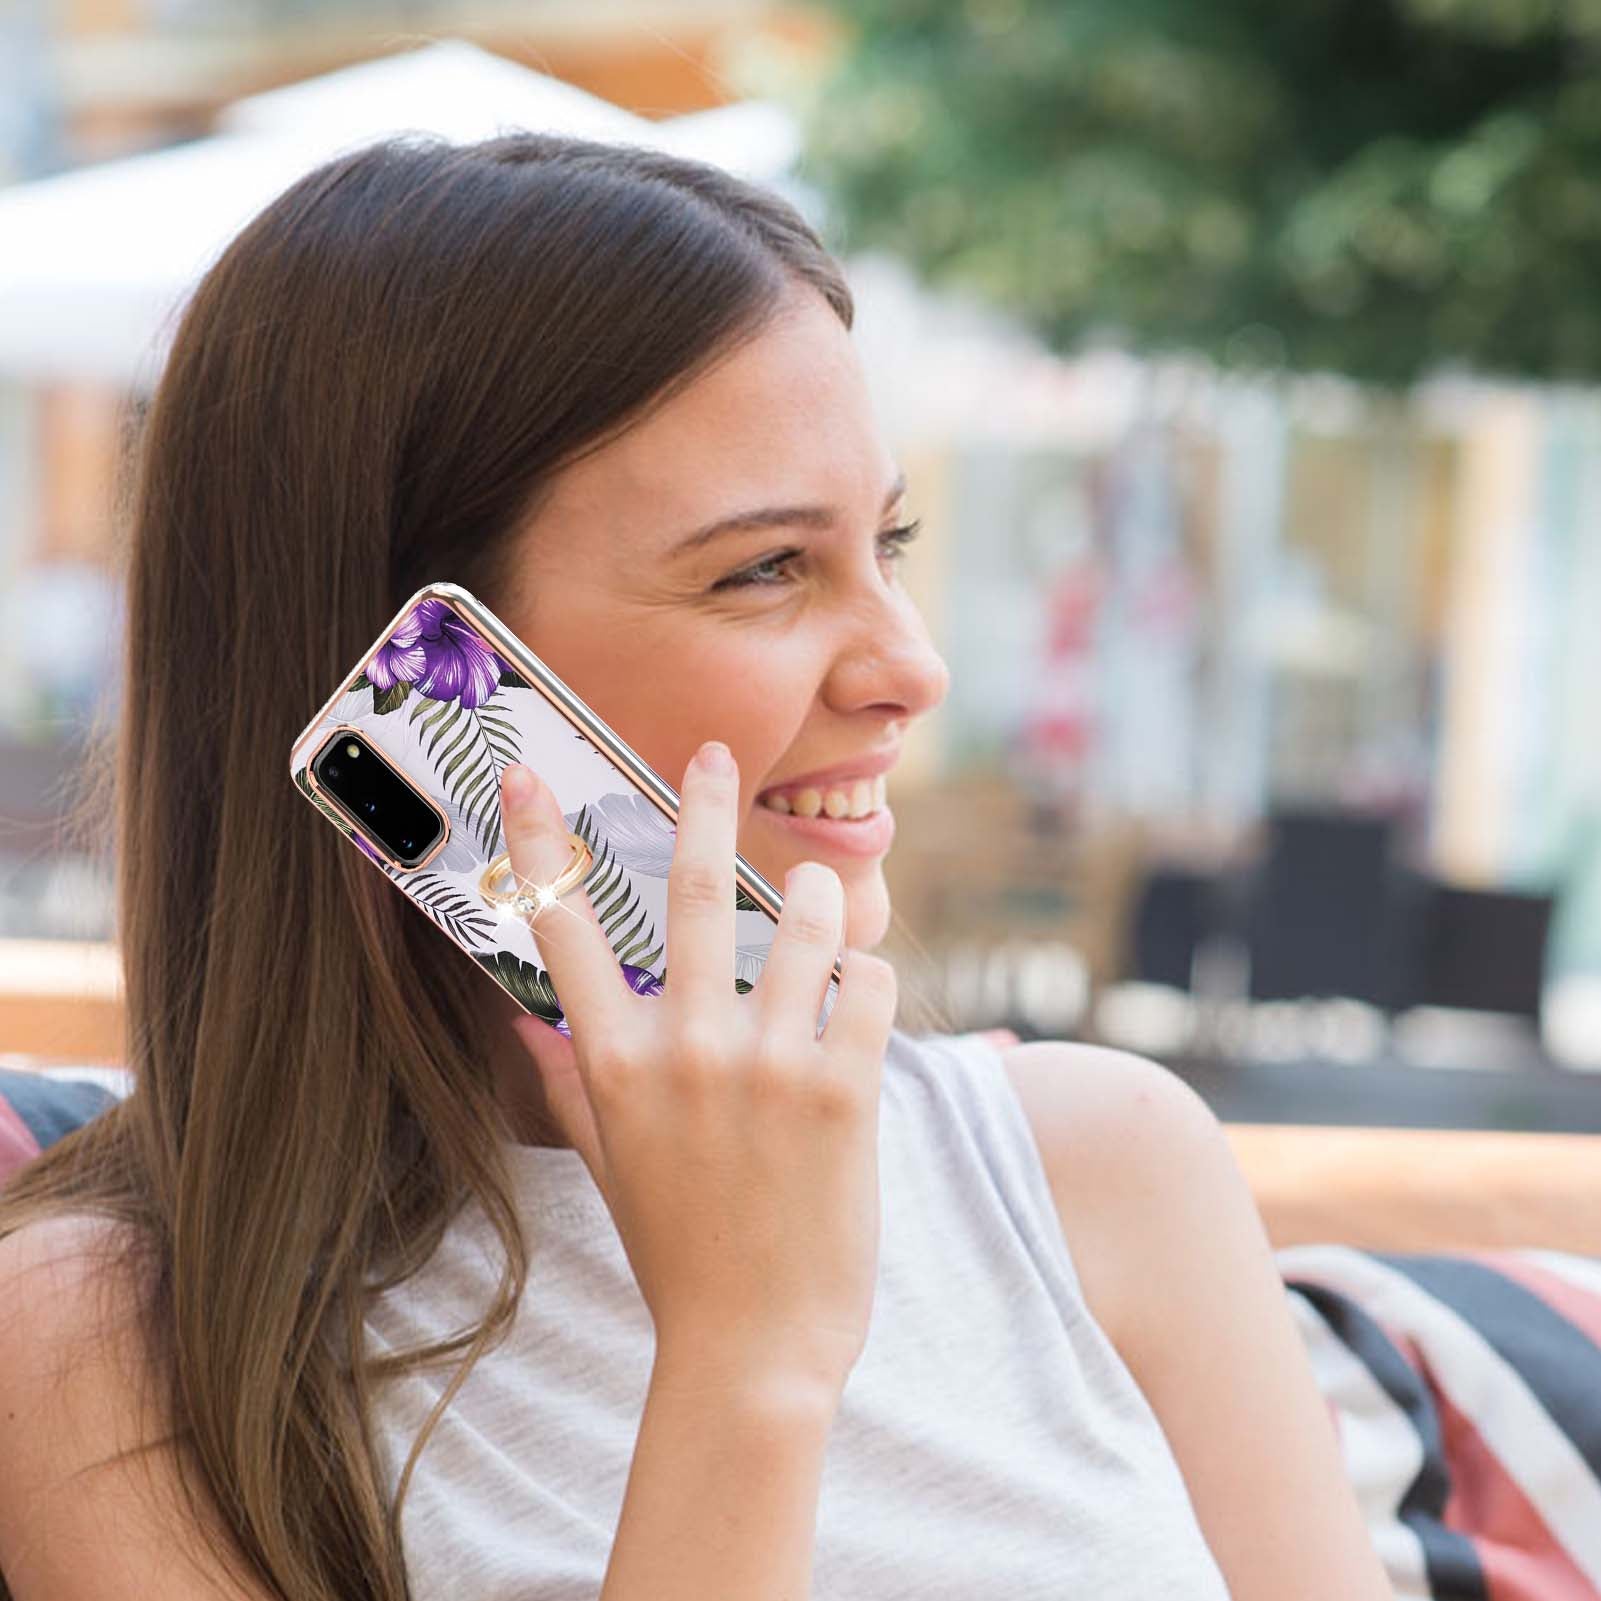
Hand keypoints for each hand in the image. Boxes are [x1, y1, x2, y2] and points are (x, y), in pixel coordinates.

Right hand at [499, 742, 895, 1395]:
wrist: (753, 1350)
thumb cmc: (680, 1253)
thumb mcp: (610, 1164)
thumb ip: (569, 1080)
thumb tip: (523, 1015)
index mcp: (615, 1064)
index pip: (564, 928)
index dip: (541, 842)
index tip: (527, 776)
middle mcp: (685, 1050)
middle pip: (689, 890)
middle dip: (700, 804)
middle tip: (712, 754)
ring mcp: (768, 1066)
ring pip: (804, 921)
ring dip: (818, 897)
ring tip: (820, 895)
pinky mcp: (845, 1091)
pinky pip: (871, 981)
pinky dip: (871, 973)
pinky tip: (861, 990)